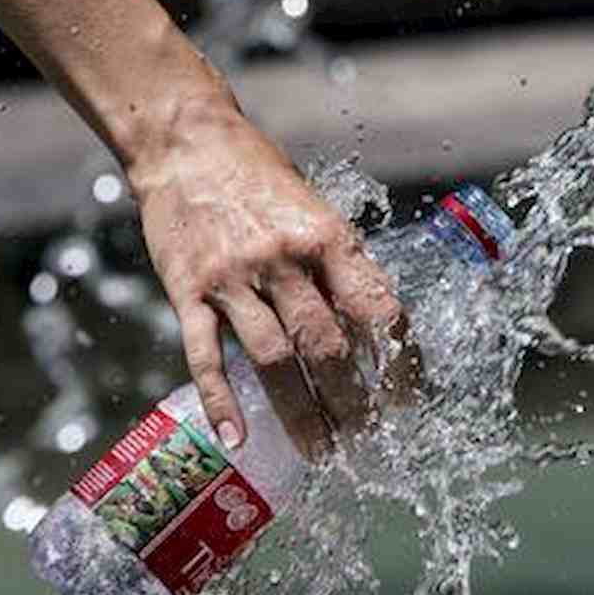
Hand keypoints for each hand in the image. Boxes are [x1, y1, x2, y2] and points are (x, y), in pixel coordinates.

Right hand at [127, 94, 406, 457]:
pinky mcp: (188, 290)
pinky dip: (222, 400)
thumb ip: (341, 266)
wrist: (187, 142)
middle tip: (366, 440)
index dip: (398, 361)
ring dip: (302, 413)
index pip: (376, 309)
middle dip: (353, 401)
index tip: (406, 400)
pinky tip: (238, 437)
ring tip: (322, 453)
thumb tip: (377, 328)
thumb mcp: (315, 211)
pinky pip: (206, 355)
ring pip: (274, 359)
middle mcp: (283, 259)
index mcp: (326, 238)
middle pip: (327, 345)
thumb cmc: (260, 179)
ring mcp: (233, 278)